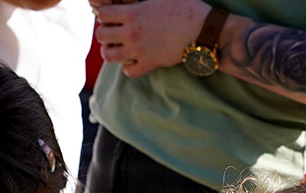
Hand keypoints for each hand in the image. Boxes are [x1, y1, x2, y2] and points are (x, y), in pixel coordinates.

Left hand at [94, 0, 208, 76]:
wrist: (204, 29)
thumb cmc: (186, 6)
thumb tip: (134, 0)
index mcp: (133, 13)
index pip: (103, 14)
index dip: (106, 14)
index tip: (113, 15)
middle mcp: (132, 33)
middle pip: (101, 36)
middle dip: (104, 32)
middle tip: (114, 31)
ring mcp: (139, 50)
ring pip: (109, 56)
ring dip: (110, 51)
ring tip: (118, 47)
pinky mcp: (149, 63)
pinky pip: (129, 72)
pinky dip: (128, 68)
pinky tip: (134, 61)